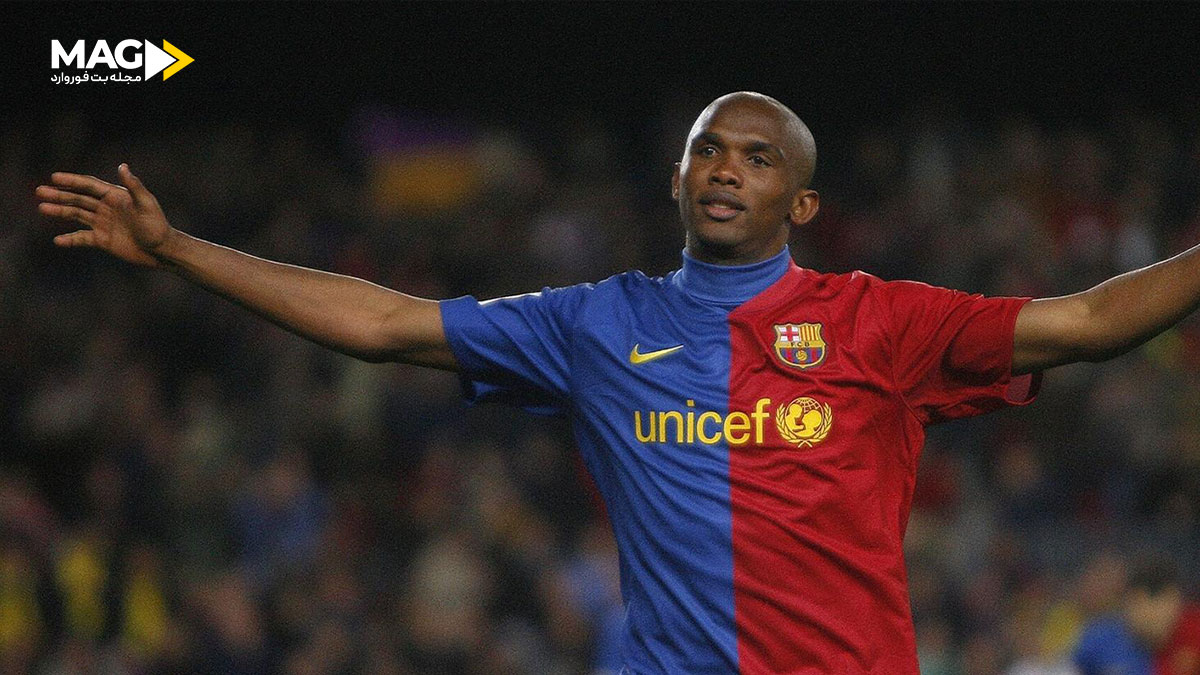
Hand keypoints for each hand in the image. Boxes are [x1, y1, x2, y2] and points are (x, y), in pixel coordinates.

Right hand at [37, 164, 174, 267]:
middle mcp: (106, 207)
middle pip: (79, 199)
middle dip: (60, 195)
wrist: (162, 251)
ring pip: (76, 215)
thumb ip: (134, 186)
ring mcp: (103, 223)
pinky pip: (82, 238)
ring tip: (42, 208)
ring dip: (59, 211)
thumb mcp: (146, 205)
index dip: (72, 180)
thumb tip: (122, 166)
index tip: (54, 177)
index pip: (89, 185)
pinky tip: (57, 240)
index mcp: (115, 196)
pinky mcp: (103, 240)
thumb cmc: (157, 226)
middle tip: (40, 191)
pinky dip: (70, 239)